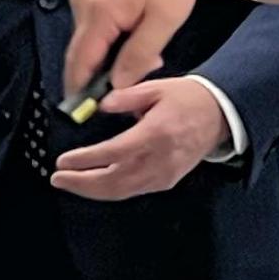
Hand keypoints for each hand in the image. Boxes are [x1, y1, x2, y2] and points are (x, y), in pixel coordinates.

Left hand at [50, 77, 228, 202]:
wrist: (220, 116)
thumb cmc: (188, 100)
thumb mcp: (157, 88)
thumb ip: (127, 97)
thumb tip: (102, 106)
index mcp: (156, 134)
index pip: (114, 153)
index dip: (86, 160)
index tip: (64, 161)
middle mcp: (159, 159)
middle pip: (114, 181)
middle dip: (82, 183)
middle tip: (58, 178)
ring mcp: (164, 174)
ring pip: (122, 191)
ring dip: (92, 190)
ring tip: (69, 183)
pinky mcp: (166, 181)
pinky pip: (133, 191)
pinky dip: (110, 190)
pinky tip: (94, 184)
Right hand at [62, 0, 207, 101]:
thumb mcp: (164, 21)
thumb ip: (138, 56)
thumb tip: (117, 87)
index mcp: (100, 9)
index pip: (80, 62)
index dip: (81, 91)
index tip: (86, 114)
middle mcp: (81, 3)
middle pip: (79, 56)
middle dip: (99, 77)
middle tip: (132, 85)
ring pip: (86, 45)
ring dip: (107, 60)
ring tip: (145, 56)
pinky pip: (90, 31)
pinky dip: (107, 44)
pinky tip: (133, 40)